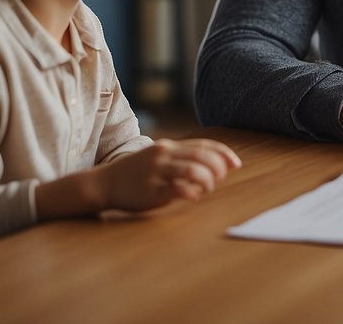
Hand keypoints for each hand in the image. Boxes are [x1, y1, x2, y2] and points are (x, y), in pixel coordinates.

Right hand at [100, 138, 241, 211]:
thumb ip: (181, 158)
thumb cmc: (137, 173)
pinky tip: (194, 196)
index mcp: (168, 146)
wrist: (105, 183)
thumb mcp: (159, 158)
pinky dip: (192, 192)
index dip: (223, 153)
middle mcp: (164, 155)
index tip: (236, 163)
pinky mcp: (151, 190)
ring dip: (207, 180)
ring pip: (193, 170)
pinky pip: (177, 189)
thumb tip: (213, 166)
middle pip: (202, 156)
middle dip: (218, 167)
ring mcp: (157, 172)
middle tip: (221, 178)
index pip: (203, 145)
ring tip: (207, 189)